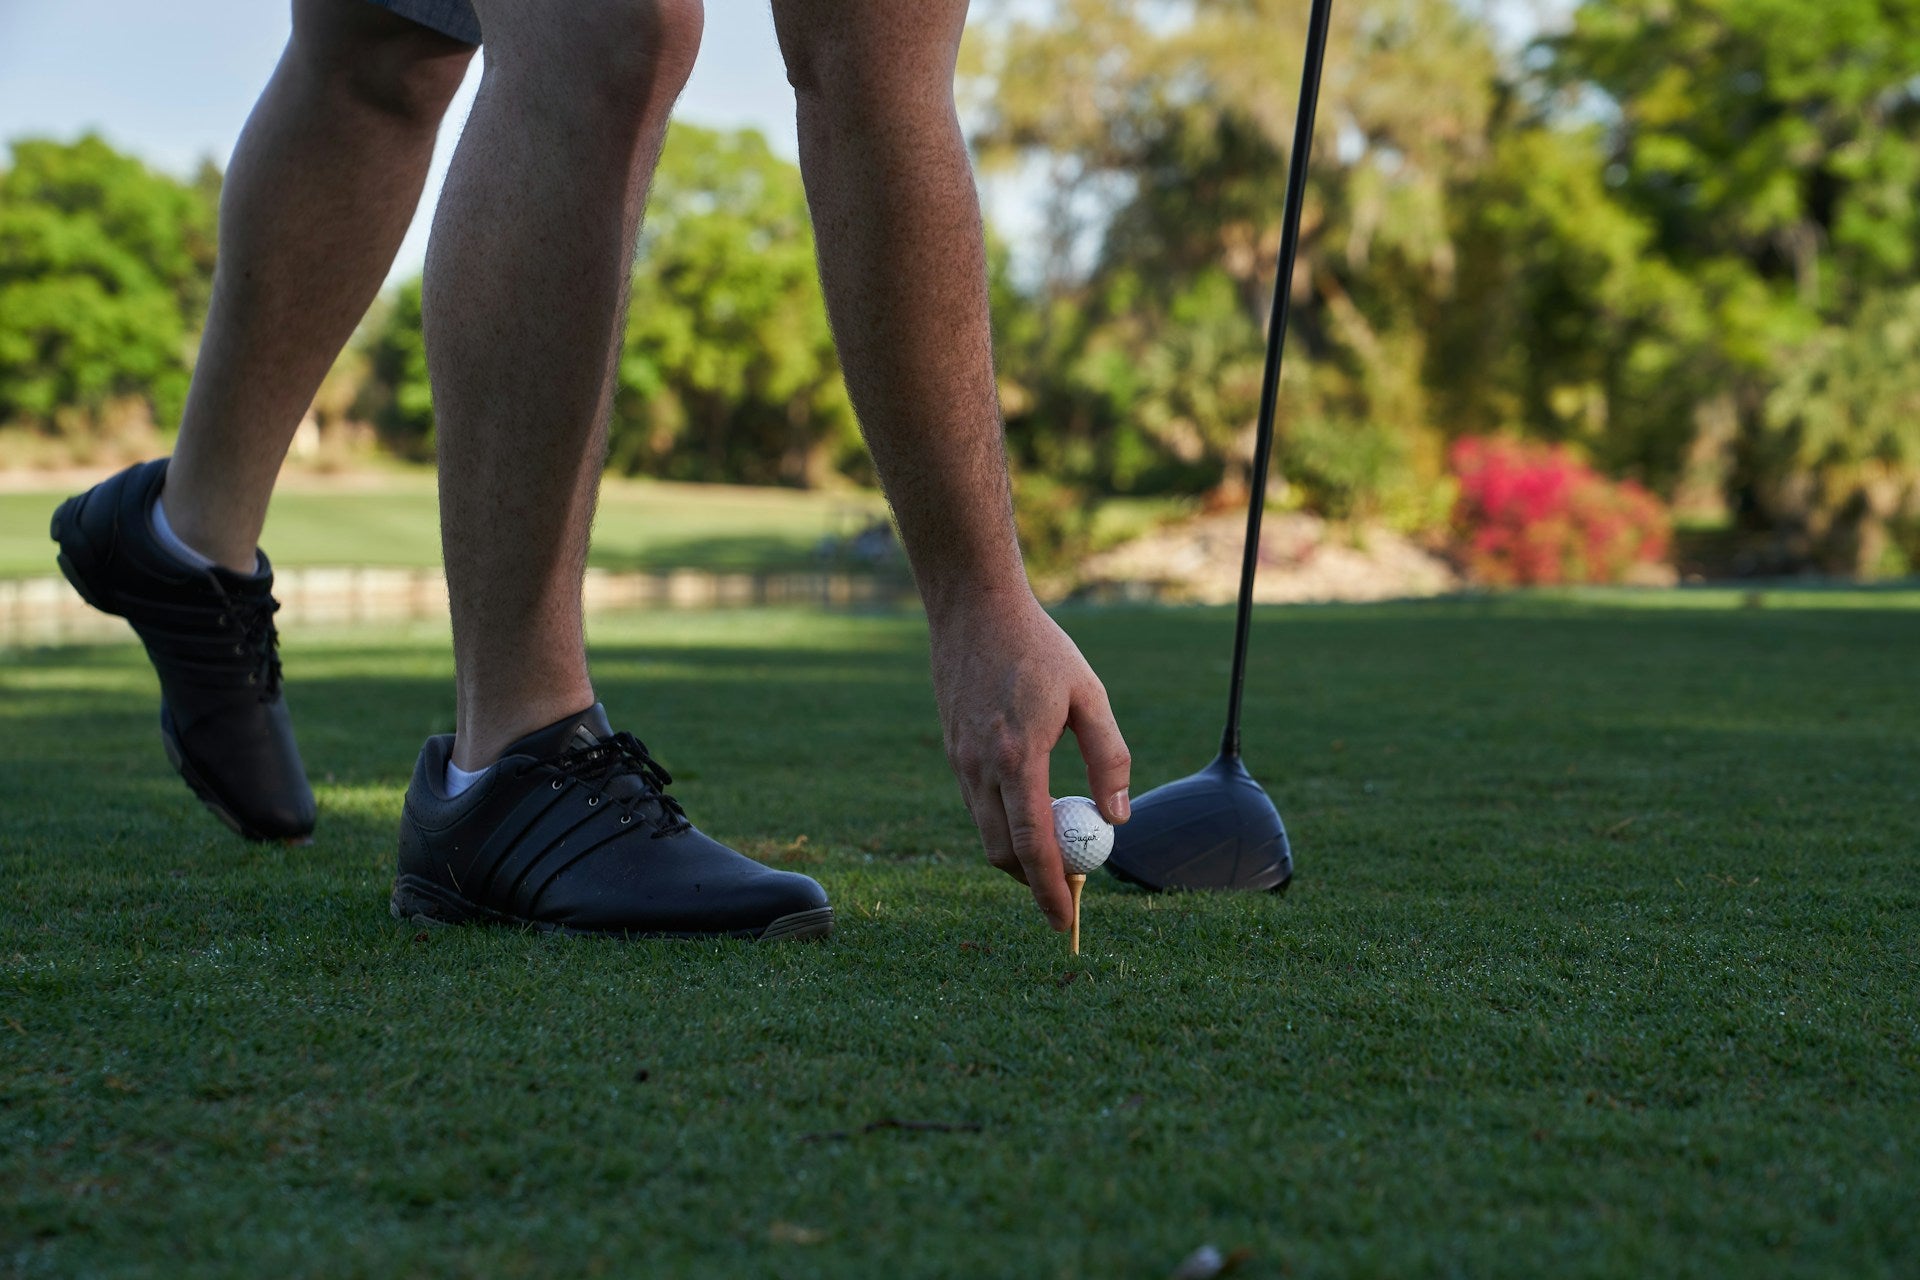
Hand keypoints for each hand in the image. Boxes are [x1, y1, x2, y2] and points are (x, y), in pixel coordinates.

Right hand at [928, 589, 1131, 929]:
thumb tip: (1119, 817)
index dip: (1050, 889)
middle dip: (1034, 883)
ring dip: (1018, 856)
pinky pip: (977, 806)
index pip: (1033, 845)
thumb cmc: (1039, 647)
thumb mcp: (1090, 696)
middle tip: (1071, 892)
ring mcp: (959, 761)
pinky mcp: (953, 751)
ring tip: (1058, 855)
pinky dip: (1003, 825)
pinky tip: (1032, 814)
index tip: (1067, 920)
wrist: (973, 609)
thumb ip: (1109, 757)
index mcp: (1018, 757)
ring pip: (986, 833)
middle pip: (1003, 853)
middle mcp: (980, 767)